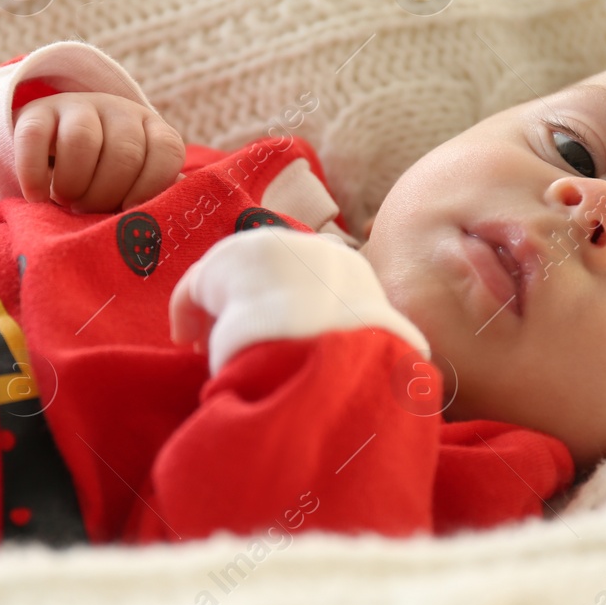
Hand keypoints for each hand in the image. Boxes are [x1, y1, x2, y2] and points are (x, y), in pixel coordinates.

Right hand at [14, 91, 186, 212]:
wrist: (51, 148)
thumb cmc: (101, 178)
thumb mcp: (132, 184)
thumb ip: (152, 198)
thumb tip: (166, 217)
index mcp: (151, 127)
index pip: (166, 150)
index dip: (151, 186)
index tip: (127, 210)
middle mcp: (119, 110)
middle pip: (125, 153)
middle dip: (106, 194)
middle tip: (89, 210)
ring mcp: (78, 105)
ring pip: (82, 140)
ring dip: (73, 183)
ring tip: (66, 202)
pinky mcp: (37, 111)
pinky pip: (34, 137)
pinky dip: (34, 174)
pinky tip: (37, 196)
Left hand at [169, 226, 429, 373]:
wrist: (329, 345)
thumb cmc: (361, 354)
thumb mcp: (388, 342)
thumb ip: (389, 339)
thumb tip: (417, 355)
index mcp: (348, 269)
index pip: (310, 281)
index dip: (289, 310)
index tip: (278, 341)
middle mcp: (304, 249)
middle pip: (266, 276)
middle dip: (251, 307)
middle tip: (239, 344)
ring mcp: (264, 250)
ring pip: (230, 280)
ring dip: (218, 314)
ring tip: (209, 349)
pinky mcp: (225, 262)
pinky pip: (196, 288)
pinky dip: (188, 314)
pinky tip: (188, 342)